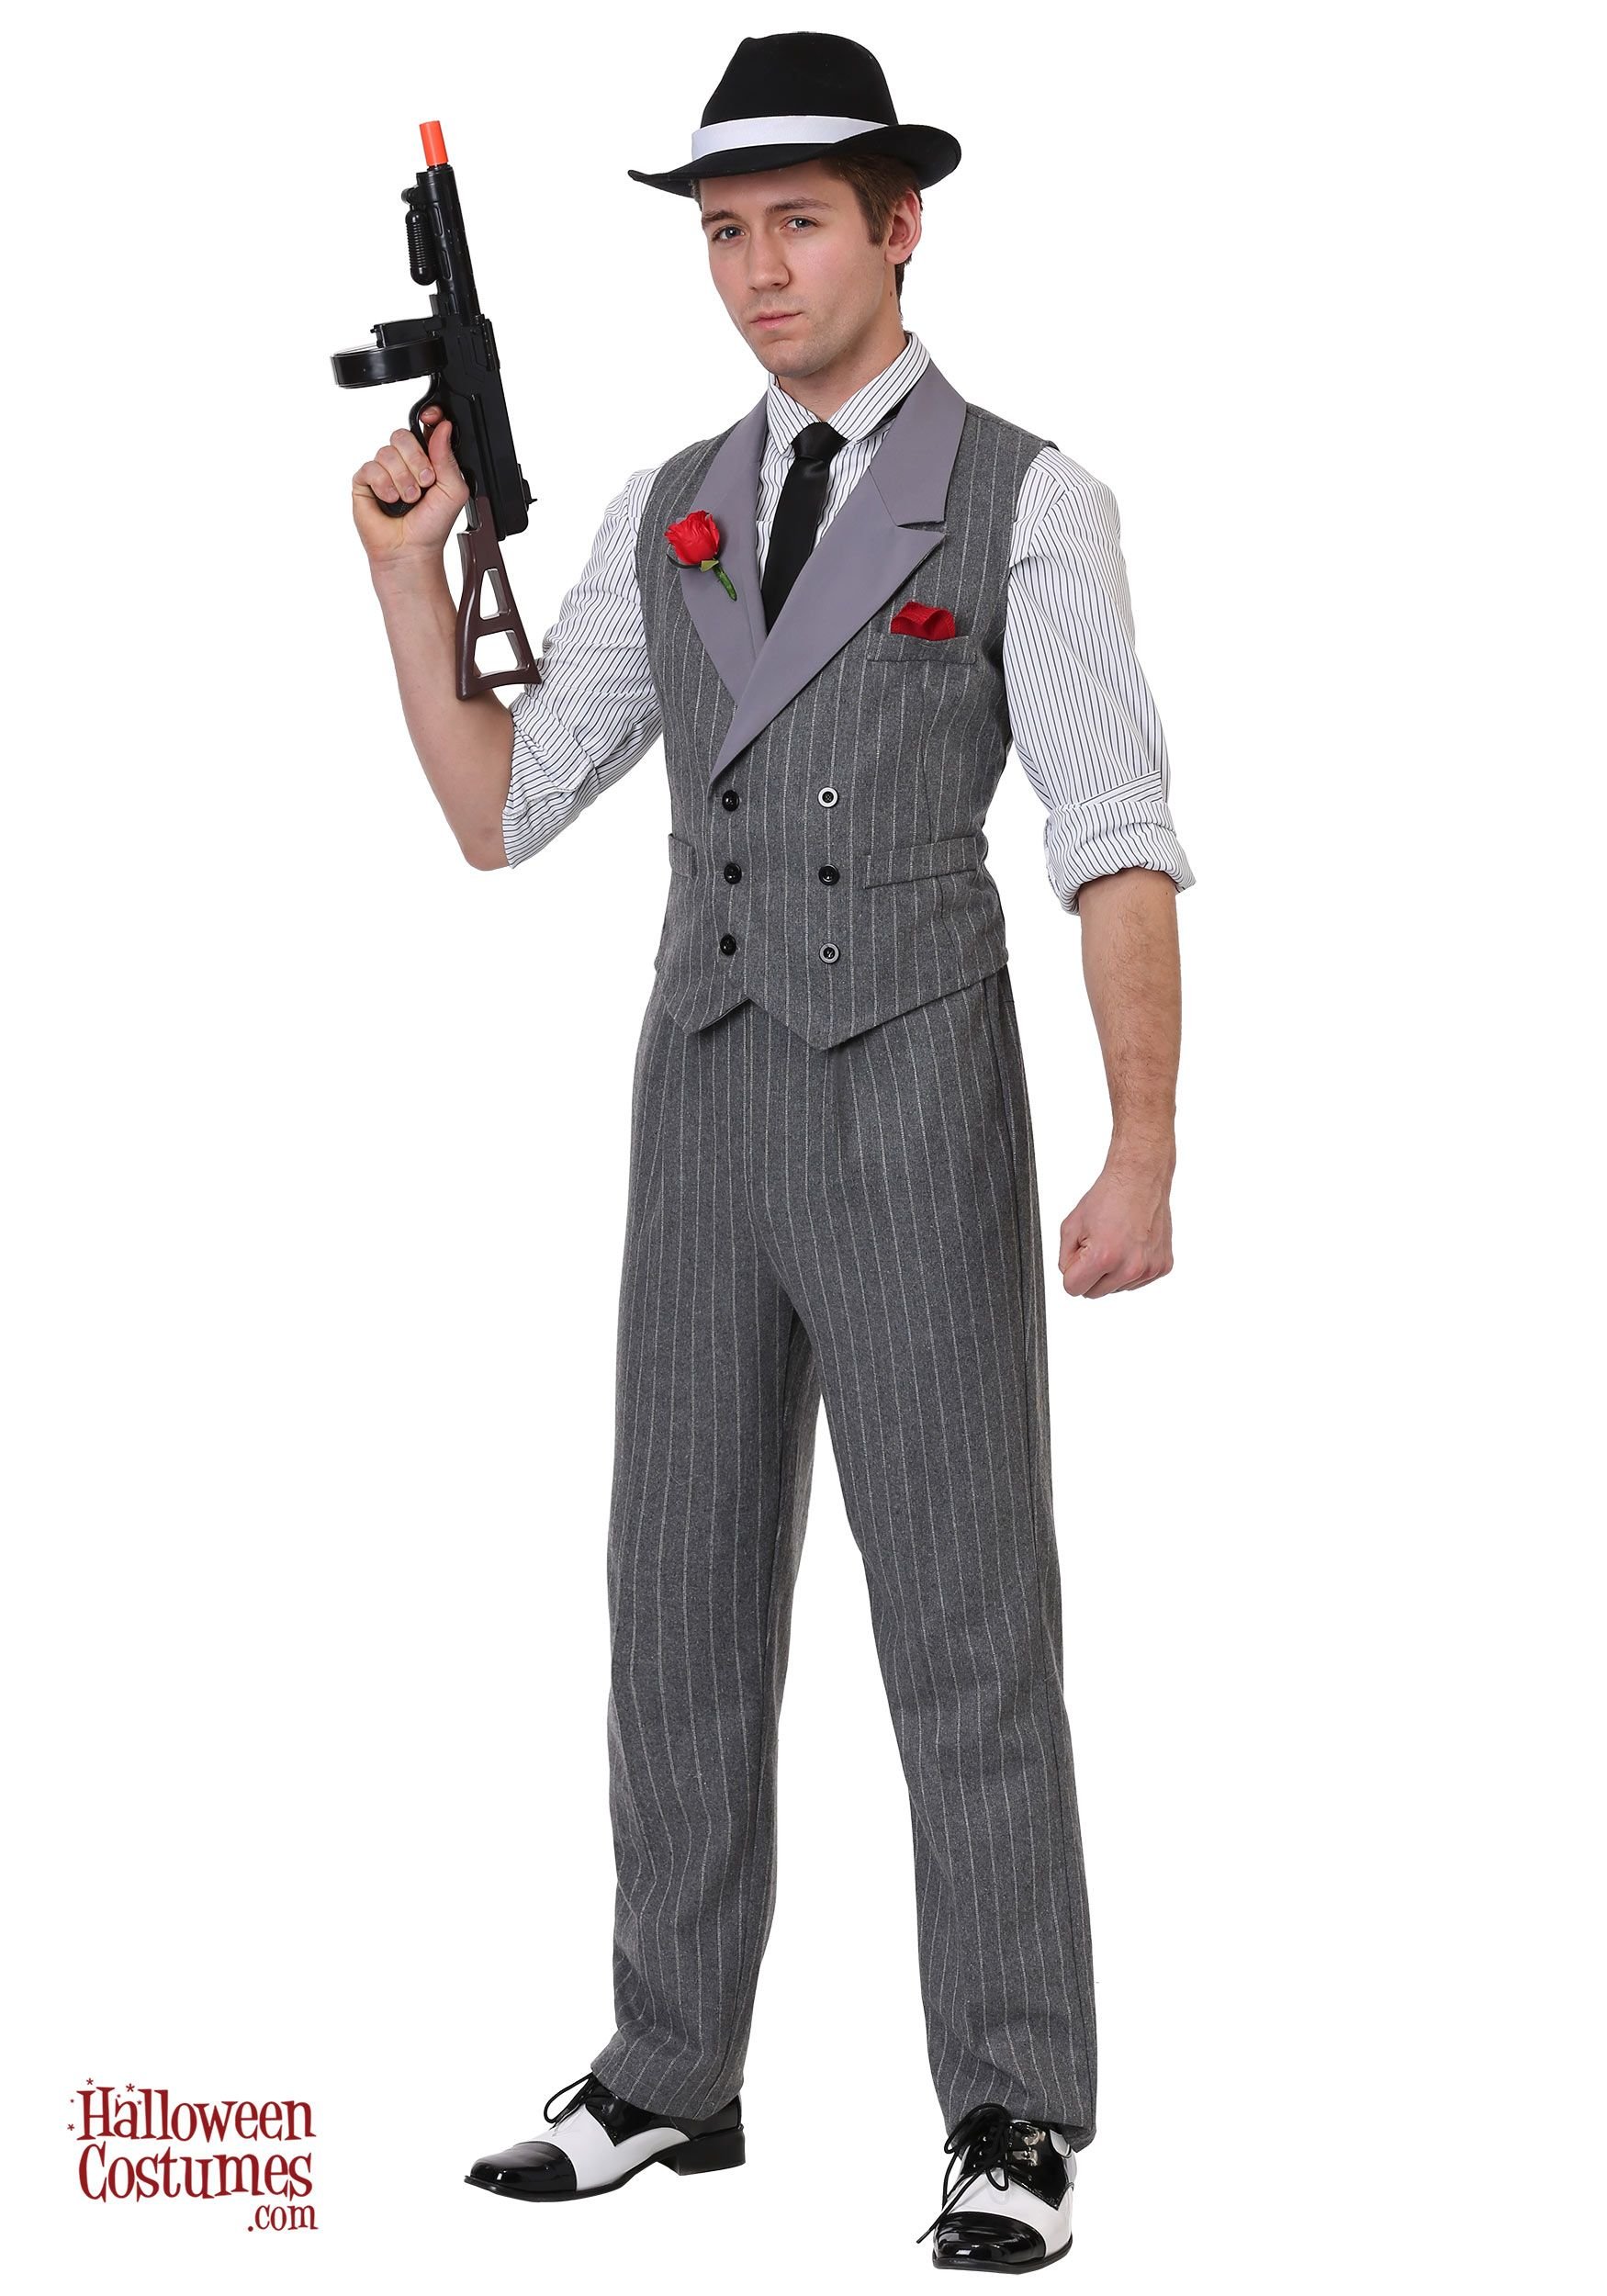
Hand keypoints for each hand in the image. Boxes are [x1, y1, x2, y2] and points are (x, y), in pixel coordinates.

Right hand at [351, 405, 468, 570]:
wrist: (411, 550)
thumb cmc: (432, 526)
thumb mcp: (453, 491)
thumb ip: (448, 458)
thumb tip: (443, 428)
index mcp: (427, 459)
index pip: (425, 426)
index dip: (428, 418)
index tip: (431, 419)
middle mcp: (404, 461)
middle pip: (402, 435)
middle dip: (416, 460)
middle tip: (425, 483)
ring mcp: (383, 470)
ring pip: (387, 452)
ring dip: (402, 478)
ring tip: (409, 499)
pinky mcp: (364, 481)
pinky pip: (370, 467)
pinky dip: (383, 485)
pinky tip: (390, 500)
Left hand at [1058, 1152, 1174, 1297]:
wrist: (1140, 1180)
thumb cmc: (1108, 1197)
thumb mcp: (1071, 1226)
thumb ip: (1064, 1258)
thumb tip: (1070, 1276)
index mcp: (1103, 1257)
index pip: (1074, 1289)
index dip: (1072, 1273)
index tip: (1079, 1257)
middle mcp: (1129, 1267)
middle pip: (1094, 1293)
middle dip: (1091, 1274)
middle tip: (1098, 1246)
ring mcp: (1148, 1268)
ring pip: (1116, 1289)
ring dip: (1112, 1272)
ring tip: (1116, 1243)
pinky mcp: (1162, 1267)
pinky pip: (1135, 1282)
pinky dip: (1129, 1268)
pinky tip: (1130, 1246)